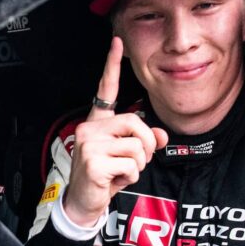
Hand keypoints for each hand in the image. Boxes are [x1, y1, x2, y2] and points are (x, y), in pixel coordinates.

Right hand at [63, 37, 168, 226]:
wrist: (83, 203)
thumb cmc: (103, 179)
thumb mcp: (127, 158)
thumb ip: (144, 143)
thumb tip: (161, 136)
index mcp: (96, 124)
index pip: (105, 91)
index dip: (111, 66)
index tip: (117, 42)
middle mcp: (89, 129)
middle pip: (135, 123)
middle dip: (146, 145)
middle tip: (136, 162)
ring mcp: (88, 144)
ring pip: (136, 146)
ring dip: (138, 165)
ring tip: (121, 172)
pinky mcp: (93, 162)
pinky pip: (130, 164)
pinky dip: (130, 176)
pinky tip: (114, 181)